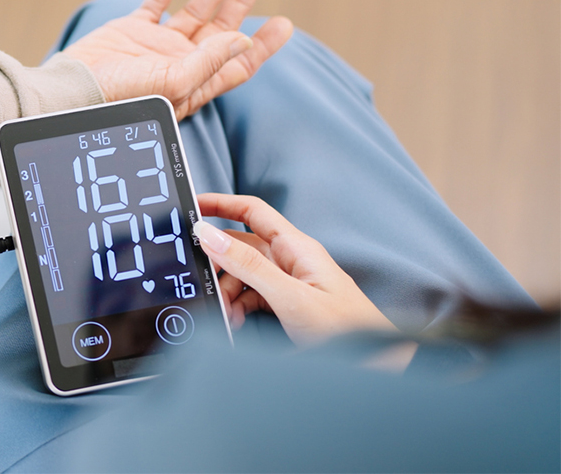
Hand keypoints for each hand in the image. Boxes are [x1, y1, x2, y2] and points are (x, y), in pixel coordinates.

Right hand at [62, 0, 293, 119]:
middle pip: (221, 30)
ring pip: (193, 11)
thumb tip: (242, 39)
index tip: (282, 23)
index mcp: (196, 82)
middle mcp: (181, 63)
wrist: (74, 92)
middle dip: (240, 1)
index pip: (238, 63)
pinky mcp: (131, 31)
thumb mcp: (174, 83)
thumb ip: (209, 61)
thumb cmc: (121, 99)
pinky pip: (154, 4)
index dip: (262, 44)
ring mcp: (156, 46)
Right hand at [193, 193, 395, 346]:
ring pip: (244, 276)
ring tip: (228, 316)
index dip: (220, 204)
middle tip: (205, 284)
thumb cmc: (346, 330)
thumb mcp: (290, 297)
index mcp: (296, 247)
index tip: (192, 204)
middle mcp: (291, 260)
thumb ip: (249, 266)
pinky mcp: (288, 304)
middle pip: (241, 248)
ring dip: (228, 293)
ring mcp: (290, 283)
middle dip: (219, 266)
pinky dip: (239, 308)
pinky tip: (237, 323)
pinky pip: (253, 297)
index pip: (251, 210)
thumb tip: (210, 235)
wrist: (377, 364)